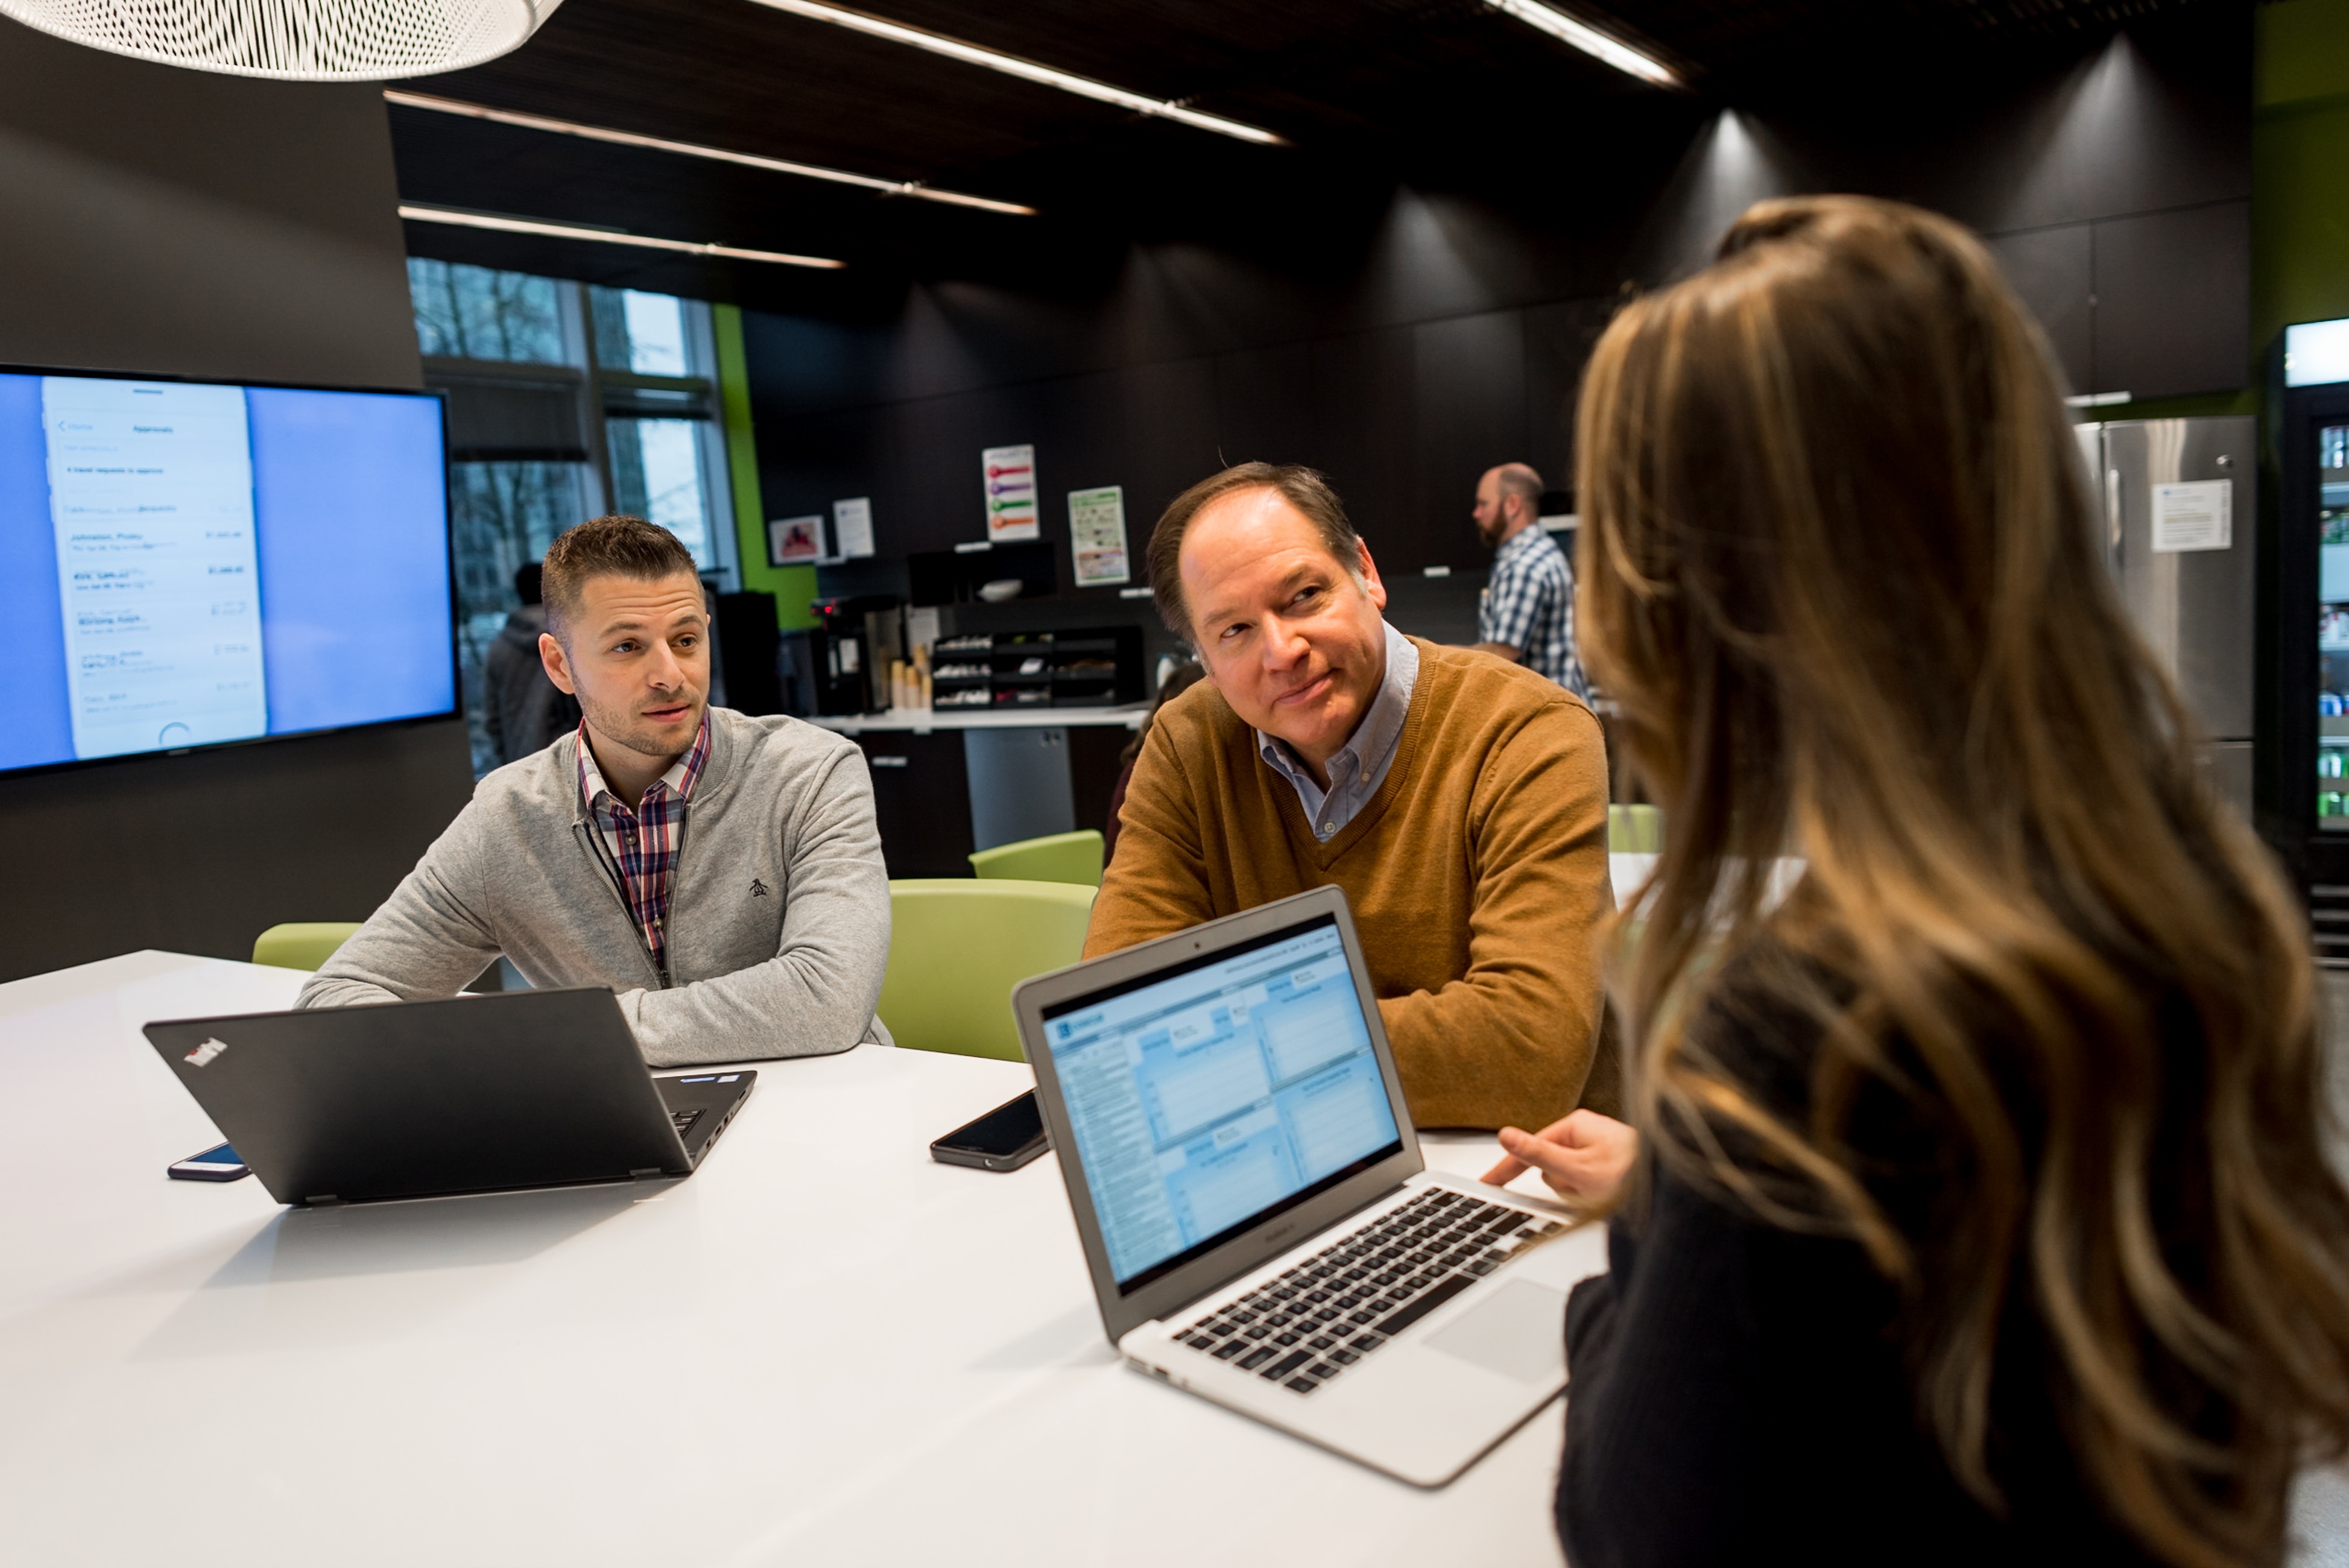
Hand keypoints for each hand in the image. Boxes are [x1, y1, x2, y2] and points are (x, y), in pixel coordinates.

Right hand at [1482, 1110, 1638, 1208]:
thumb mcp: (1578, 1169)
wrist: (1674, 1189)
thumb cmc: (1634, 1177)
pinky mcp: (1609, 1167)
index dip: (1507, 1167)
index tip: (1487, 1182)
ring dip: (1580, 1193)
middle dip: (1562, 1185)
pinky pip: (1584, 1186)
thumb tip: (1506, 1135)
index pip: (1530, 1147)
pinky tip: (1611, 1196)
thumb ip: (1539, 1154)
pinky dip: (1592, 1195)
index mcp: (1577, 1125)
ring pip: (1568, 1180)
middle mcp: (1588, 1134)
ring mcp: (1599, 1151)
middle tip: (1586, 1191)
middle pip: (1551, 1168)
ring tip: (1605, 1194)